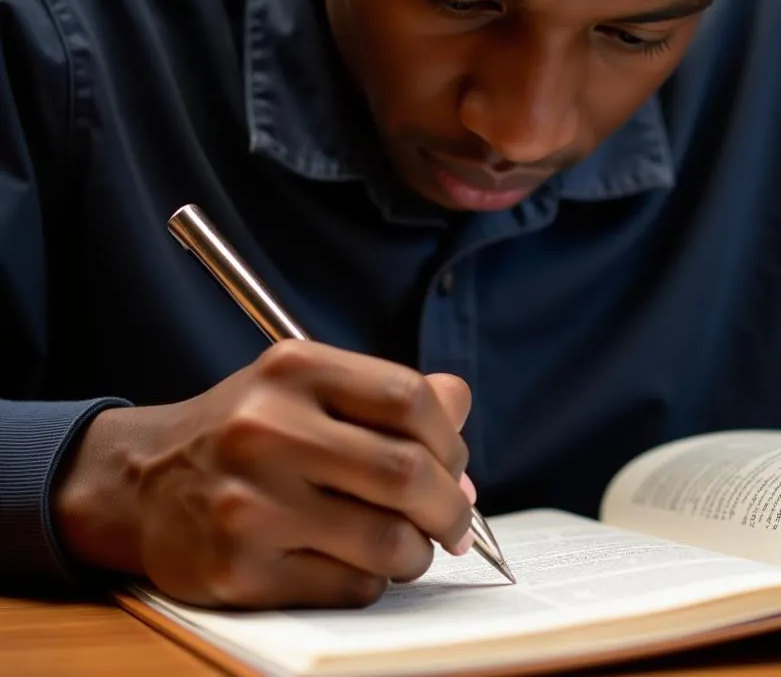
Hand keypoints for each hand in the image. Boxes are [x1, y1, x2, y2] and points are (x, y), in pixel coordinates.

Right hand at [53, 342, 475, 607]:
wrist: (143, 481)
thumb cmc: (249, 430)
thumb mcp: (308, 387)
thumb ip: (389, 396)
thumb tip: (462, 433)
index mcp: (294, 369)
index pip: (409, 398)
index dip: (451, 437)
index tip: (456, 463)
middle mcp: (268, 429)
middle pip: (407, 471)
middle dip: (451, 506)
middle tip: (456, 520)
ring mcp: (250, 503)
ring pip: (387, 540)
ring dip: (418, 551)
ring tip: (411, 545)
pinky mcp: (239, 570)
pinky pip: (350, 586)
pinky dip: (373, 580)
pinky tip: (358, 564)